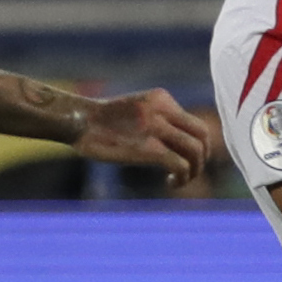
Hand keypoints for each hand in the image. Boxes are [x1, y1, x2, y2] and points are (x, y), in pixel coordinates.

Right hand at [76, 89, 218, 184]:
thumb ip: (156, 119)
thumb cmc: (100, 121)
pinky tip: (170, 183)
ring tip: (179, 180)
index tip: (186, 159)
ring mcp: (157, 128)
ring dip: (194, 170)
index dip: (197, 145)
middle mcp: (164, 110)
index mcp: (161, 98)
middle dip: (202, 157)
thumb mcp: (135, 110)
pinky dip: (182, 178)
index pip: (194, 122)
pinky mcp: (149, 148)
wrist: (78, 120)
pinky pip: (180, 165)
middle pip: (202, 135)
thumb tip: (170, 142)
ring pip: (196, 151)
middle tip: (189, 172)